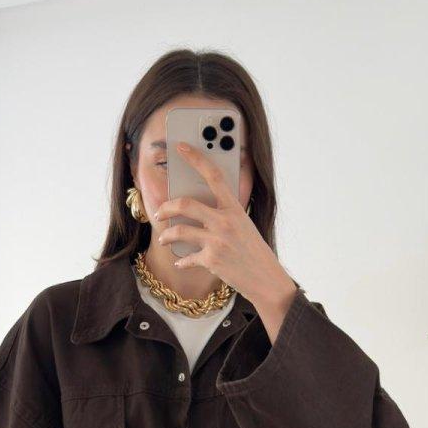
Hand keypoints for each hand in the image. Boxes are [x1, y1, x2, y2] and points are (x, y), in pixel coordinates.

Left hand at [154, 141, 296, 313]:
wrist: (267, 280)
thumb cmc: (254, 252)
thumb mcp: (244, 225)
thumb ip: (225, 214)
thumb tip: (201, 207)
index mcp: (234, 208)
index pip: (214, 175)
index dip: (196, 158)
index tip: (181, 147)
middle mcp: (225, 221)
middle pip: (185, 204)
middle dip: (166, 208)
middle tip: (160, 212)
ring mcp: (217, 241)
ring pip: (180, 231)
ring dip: (167, 236)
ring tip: (165, 239)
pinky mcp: (212, 260)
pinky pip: (187, 258)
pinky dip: (182, 261)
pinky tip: (181, 262)